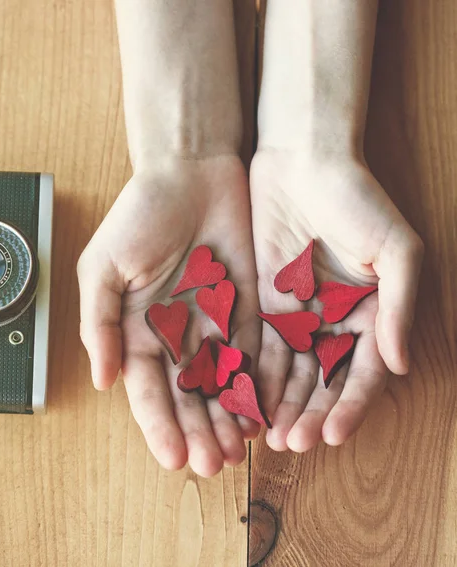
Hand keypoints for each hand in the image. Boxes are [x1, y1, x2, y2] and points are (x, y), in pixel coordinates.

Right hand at [78, 156, 260, 476]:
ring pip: (221, 385)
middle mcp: (175, 336)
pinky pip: (253, 356)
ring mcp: (212, 326)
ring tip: (237, 451)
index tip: (172, 458)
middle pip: (186, 396)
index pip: (147, 390)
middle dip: (198, 432)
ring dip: (227, 419)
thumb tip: (103, 381)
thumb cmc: (140, 215)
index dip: (158, 425)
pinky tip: (261, 412)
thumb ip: (100, 324)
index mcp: (137, 330)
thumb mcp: (104, 267)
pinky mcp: (247, 310)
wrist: (190, 174)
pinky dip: (256, 386)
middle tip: (212, 465)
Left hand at [250, 150, 423, 451]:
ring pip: (287, 370)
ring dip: (277, 403)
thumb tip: (400, 365)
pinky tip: (241, 399)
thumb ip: (398, 306)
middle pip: (321, 380)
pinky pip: (257, 343)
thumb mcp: (395, 248)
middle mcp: (333, 321)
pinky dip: (251, 372)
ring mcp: (295, 313)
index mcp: (370, 314)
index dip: (350, 406)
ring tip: (265, 435)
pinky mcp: (262, 300)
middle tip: (290, 444)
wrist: (303, 159)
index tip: (331, 434)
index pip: (361, 373)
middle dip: (307, 413)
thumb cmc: (358, 198)